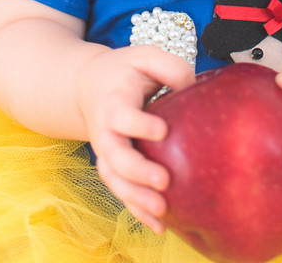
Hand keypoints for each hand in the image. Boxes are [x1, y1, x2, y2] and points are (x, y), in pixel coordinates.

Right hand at [75, 45, 194, 231]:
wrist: (89, 87)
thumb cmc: (124, 71)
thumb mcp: (144, 55)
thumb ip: (169, 66)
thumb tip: (192, 88)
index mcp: (113, 101)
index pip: (121, 115)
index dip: (139, 124)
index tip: (162, 130)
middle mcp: (105, 131)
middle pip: (113, 156)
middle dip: (137, 171)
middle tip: (163, 180)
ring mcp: (107, 153)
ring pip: (114, 180)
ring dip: (135, 199)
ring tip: (162, 211)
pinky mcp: (114, 168)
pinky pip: (121, 193)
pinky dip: (137, 211)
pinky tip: (159, 225)